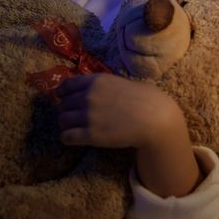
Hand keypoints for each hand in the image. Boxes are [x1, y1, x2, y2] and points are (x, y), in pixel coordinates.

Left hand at [56, 73, 182, 148]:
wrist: (156, 119)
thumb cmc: (147, 99)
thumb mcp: (125, 83)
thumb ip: (106, 86)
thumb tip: (97, 90)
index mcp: (97, 81)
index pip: (66, 85)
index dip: (63, 93)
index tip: (65, 99)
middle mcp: (88, 96)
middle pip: (63, 104)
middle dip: (67, 110)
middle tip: (76, 116)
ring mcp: (88, 116)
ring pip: (62, 120)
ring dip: (67, 124)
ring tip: (76, 128)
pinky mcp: (90, 135)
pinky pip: (66, 136)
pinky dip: (68, 138)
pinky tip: (75, 138)